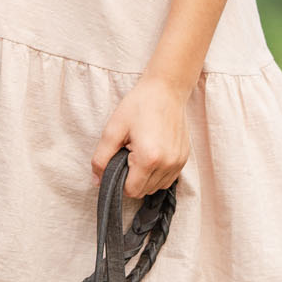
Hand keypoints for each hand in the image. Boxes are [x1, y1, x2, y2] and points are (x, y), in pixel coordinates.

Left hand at [91, 74, 189, 196]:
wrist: (166, 90)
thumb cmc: (138, 106)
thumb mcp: (113, 129)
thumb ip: (101, 158)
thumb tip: (97, 181)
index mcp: (148, 158)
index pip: (131, 191)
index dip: (120, 181)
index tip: (119, 162)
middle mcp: (167, 164)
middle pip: (144, 191)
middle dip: (132, 179)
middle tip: (129, 154)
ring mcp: (178, 163)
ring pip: (157, 187)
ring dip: (145, 178)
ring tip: (141, 153)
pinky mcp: (184, 159)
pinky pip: (168, 179)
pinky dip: (157, 174)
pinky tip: (152, 154)